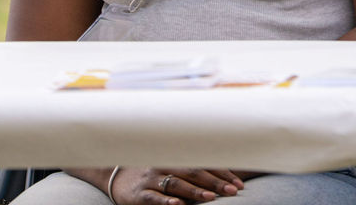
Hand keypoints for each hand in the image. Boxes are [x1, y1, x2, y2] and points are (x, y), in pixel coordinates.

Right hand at [106, 168, 245, 204]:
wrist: (117, 176)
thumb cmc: (152, 172)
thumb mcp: (172, 166)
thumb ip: (192, 169)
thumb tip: (222, 175)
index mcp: (177, 156)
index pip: (205, 163)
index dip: (223, 173)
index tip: (239, 183)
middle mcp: (166, 164)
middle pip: (195, 172)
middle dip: (216, 182)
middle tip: (233, 191)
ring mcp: (152, 178)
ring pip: (177, 183)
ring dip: (195, 191)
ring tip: (211, 197)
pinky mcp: (139, 194)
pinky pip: (154, 198)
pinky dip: (166, 201)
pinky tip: (178, 204)